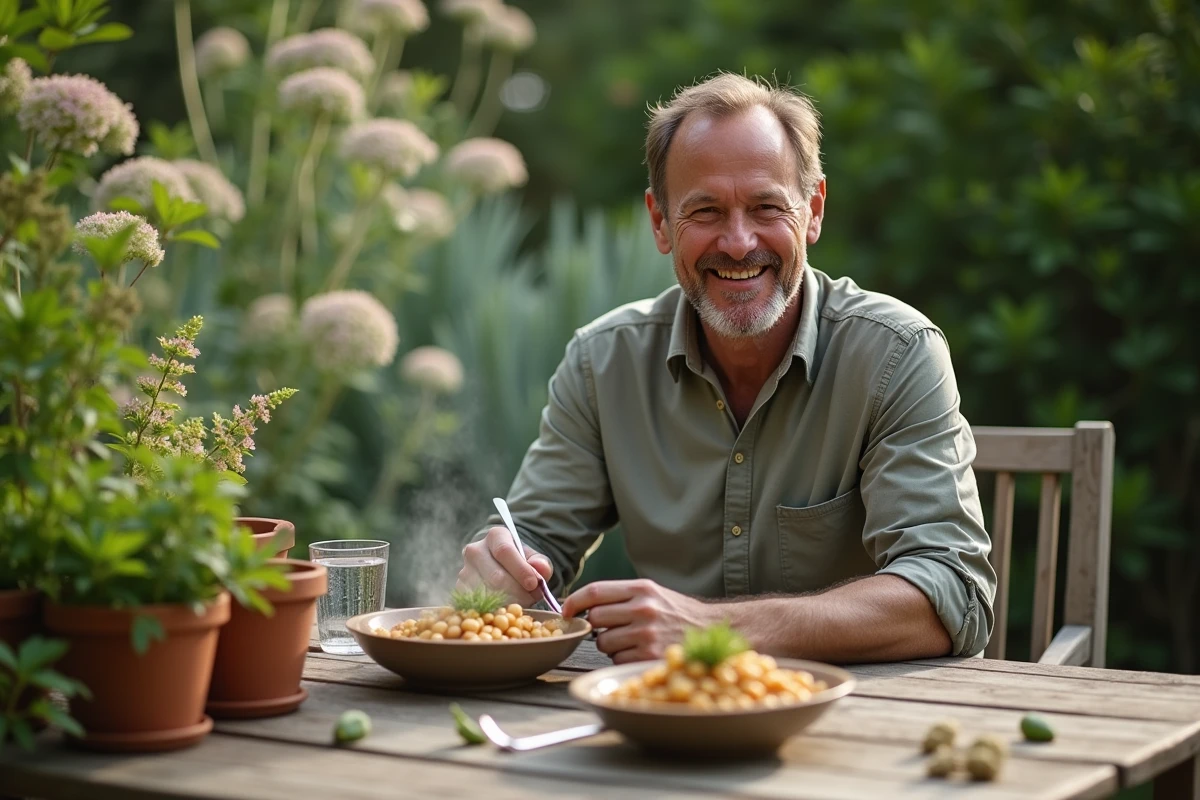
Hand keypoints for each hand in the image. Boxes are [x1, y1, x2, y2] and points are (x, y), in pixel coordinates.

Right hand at [457, 526, 553, 606]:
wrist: (500, 568)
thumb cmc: (519, 563)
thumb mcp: (534, 559)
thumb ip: (541, 563)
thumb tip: (540, 568)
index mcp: (495, 536)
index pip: (504, 551)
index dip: (520, 569)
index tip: (533, 584)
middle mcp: (475, 550)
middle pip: (496, 576)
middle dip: (518, 591)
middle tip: (531, 598)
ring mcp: (464, 570)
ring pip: (486, 593)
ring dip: (508, 603)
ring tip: (521, 602)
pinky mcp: (460, 589)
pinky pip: (478, 604)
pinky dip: (494, 610)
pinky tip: (506, 608)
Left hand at [562, 579, 714, 663]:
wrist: (711, 629)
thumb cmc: (676, 612)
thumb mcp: (652, 593)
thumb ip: (621, 596)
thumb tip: (582, 605)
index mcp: (642, 589)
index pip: (595, 591)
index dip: (574, 601)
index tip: (566, 611)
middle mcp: (643, 609)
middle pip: (595, 618)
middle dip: (596, 626)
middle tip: (610, 627)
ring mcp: (647, 634)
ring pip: (603, 642)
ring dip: (609, 644)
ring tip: (629, 640)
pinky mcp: (649, 656)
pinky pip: (617, 659)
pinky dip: (621, 658)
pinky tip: (638, 652)